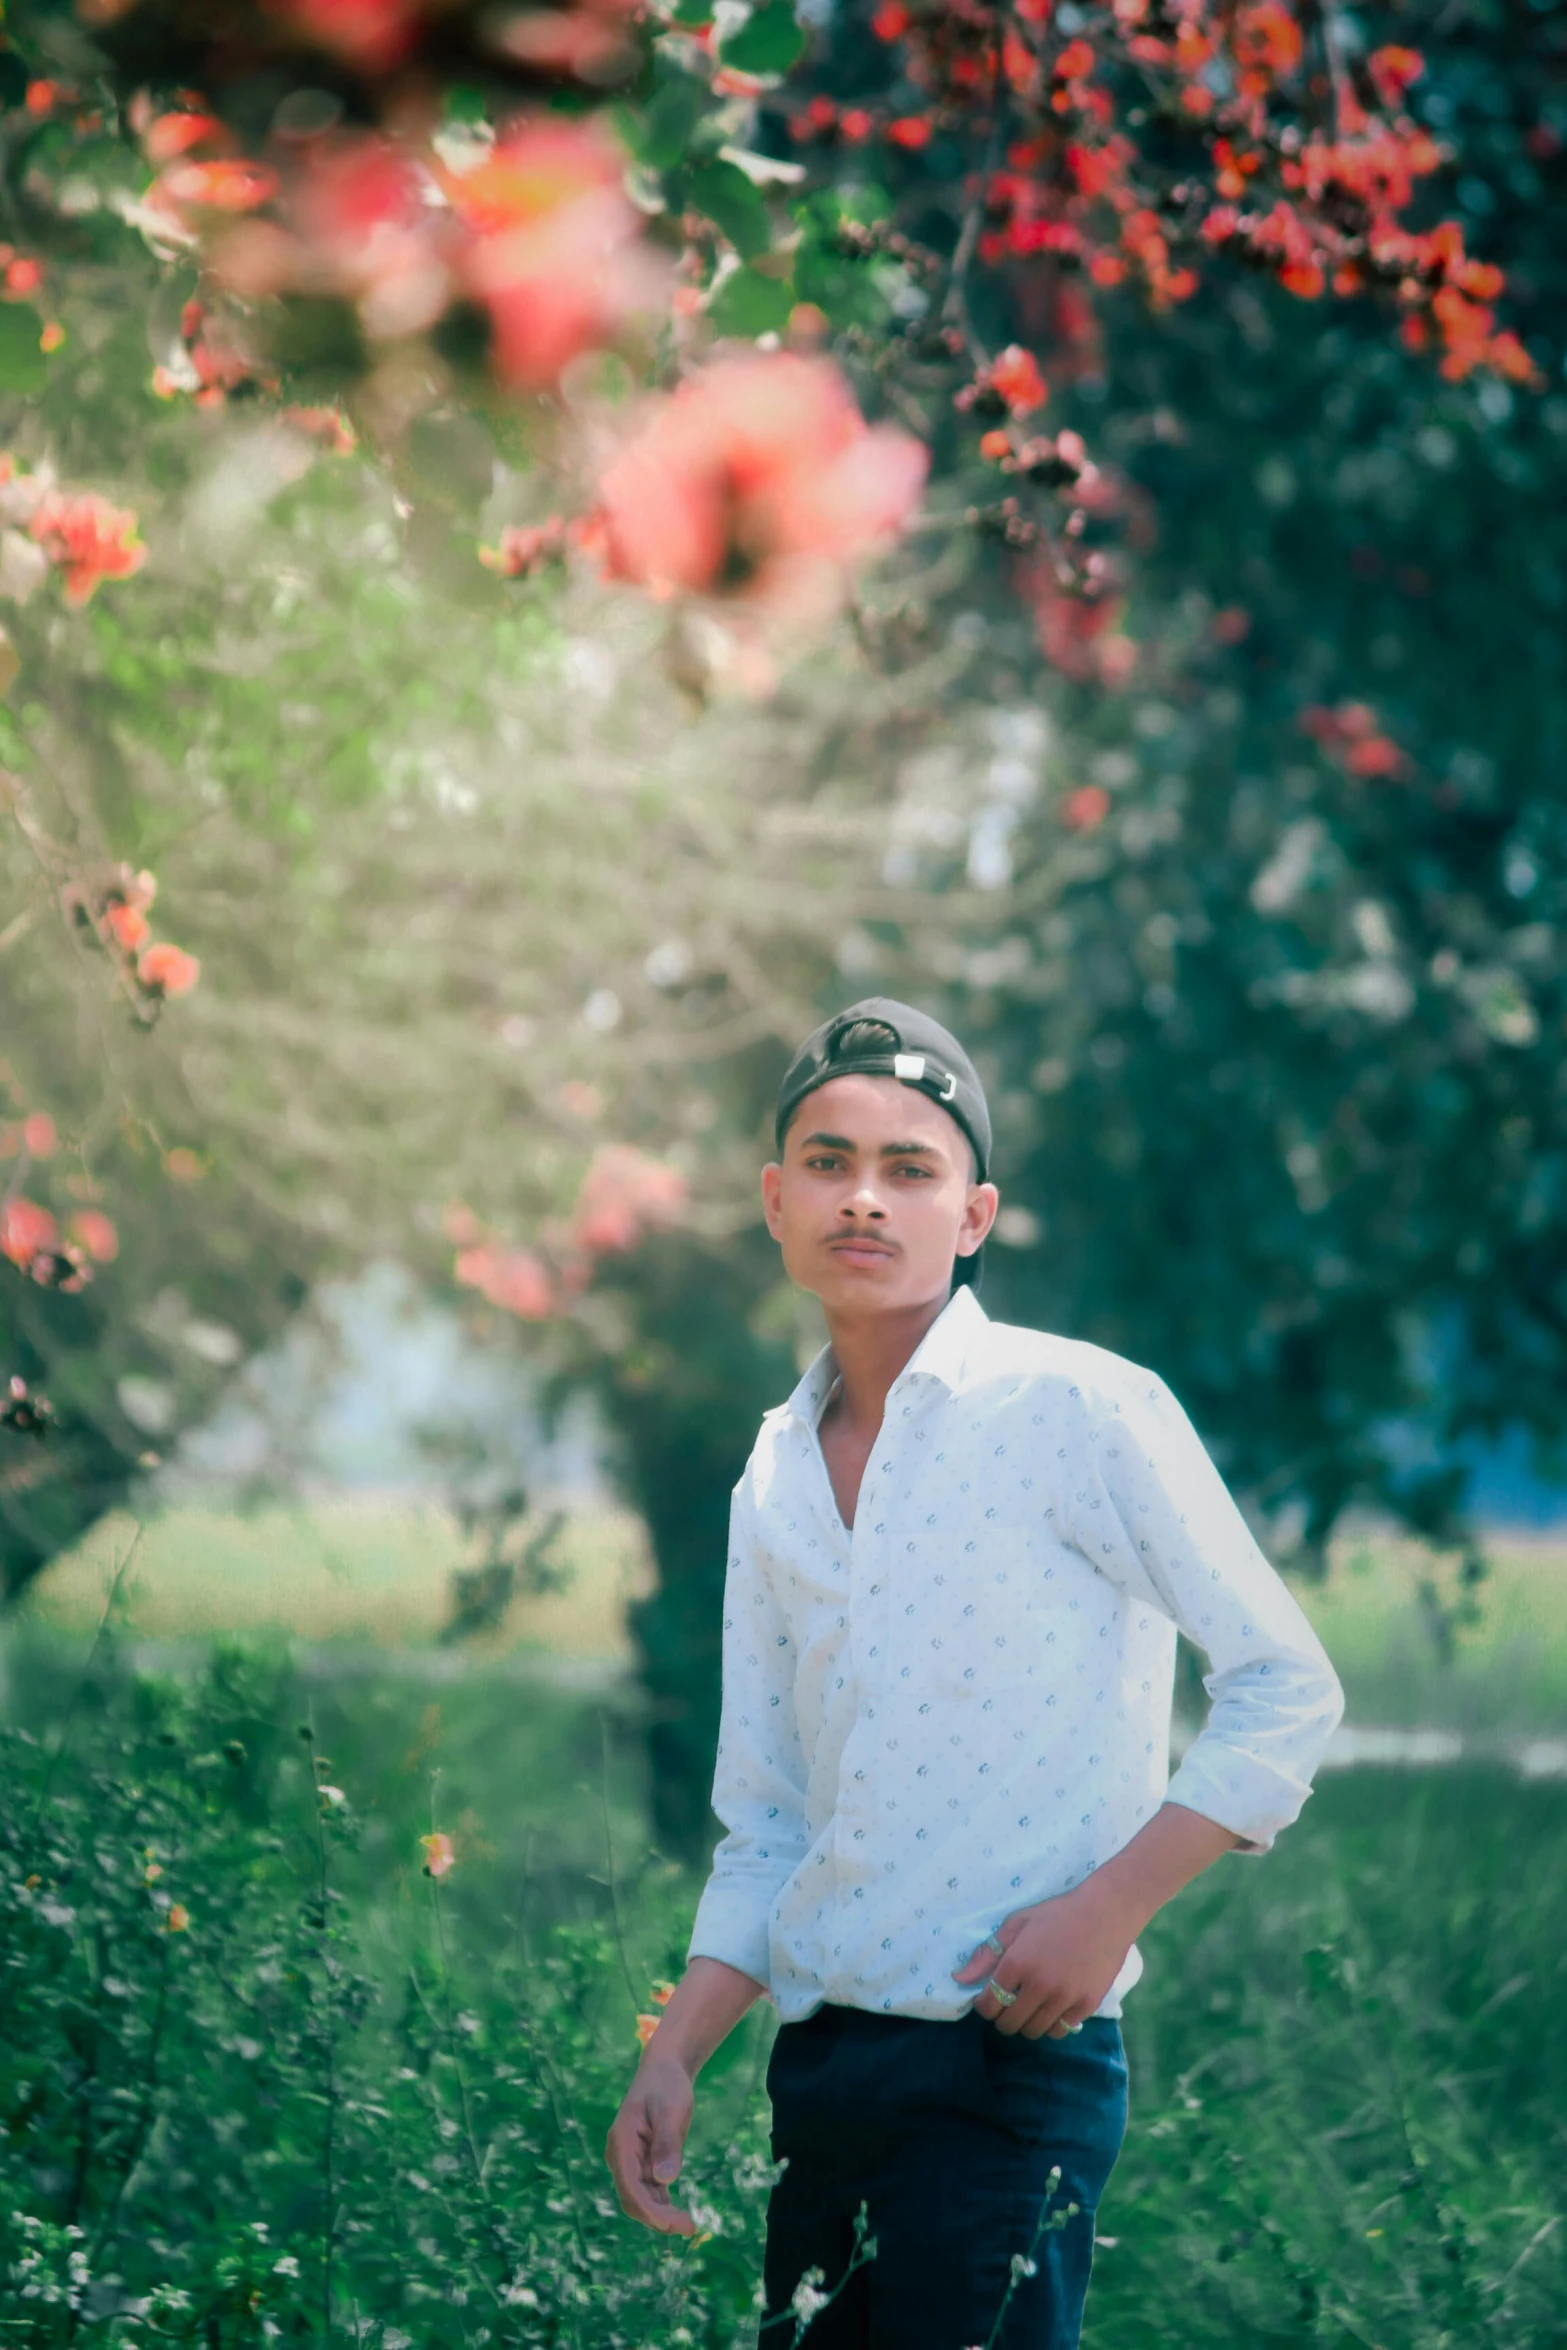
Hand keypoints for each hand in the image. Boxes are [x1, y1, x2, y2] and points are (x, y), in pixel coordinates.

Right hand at [605, 2052, 697, 2234]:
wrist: (663, 2069)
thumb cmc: (667, 2086)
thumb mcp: (671, 2110)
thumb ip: (668, 2143)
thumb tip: (666, 2180)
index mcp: (621, 2143)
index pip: (630, 2188)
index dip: (650, 2211)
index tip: (674, 2224)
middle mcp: (620, 2156)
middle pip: (632, 2199)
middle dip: (657, 2218)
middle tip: (689, 2228)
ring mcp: (629, 2161)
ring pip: (640, 2199)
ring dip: (660, 2215)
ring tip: (689, 2226)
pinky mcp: (640, 2163)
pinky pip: (648, 2191)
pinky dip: (662, 2205)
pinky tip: (679, 2214)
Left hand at [951, 1882, 1138, 2038]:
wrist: (1106, 1912)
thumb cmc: (1057, 1914)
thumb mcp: (1017, 1923)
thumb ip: (986, 1953)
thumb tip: (959, 1978)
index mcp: (1017, 1963)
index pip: (988, 2005)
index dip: (983, 2006)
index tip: (988, 2000)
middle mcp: (1039, 1984)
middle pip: (1008, 2025)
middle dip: (1003, 2017)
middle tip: (1009, 2004)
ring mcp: (1064, 1997)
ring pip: (1033, 2031)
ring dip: (1026, 2023)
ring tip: (1030, 2006)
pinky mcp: (1086, 2005)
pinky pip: (1060, 2031)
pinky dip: (1052, 2024)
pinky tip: (1052, 2007)